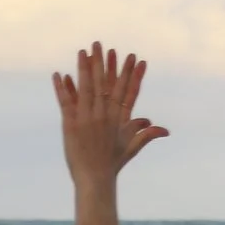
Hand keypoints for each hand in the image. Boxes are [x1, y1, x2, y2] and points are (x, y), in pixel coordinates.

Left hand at [53, 43, 167, 182]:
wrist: (95, 179)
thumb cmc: (112, 164)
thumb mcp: (131, 147)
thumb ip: (146, 134)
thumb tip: (165, 130)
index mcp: (119, 118)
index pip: (127, 91)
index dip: (130, 74)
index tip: (134, 58)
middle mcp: (104, 115)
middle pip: (105, 83)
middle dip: (104, 63)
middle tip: (102, 44)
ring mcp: (87, 119)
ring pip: (86, 88)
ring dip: (84, 68)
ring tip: (83, 51)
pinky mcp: (71, 124)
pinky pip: (66, 102)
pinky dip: (62, 88)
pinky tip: (59, 74)